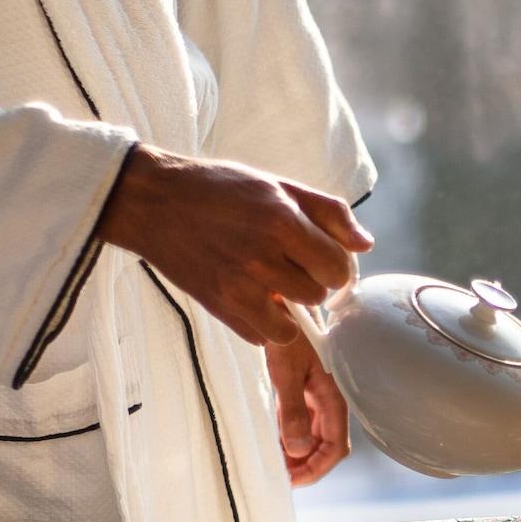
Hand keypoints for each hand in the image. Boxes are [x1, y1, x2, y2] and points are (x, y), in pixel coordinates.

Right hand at [96, 144, 372, 345]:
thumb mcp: (276, 185)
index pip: (338, 268)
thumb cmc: (218, 189)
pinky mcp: (221, 308)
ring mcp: (241, 287)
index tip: (319, 259)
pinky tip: (249, 295)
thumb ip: (328, 213)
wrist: (153, 202)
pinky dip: (263, 322)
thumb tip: (366, 245)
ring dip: (288, 306)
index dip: (334, 266)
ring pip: (295, 322)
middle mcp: (264, 257)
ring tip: (268, 281)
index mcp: (282, 221)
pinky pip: (264, 336)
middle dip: (309, 281)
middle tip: (286, 264)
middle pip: (318, 294)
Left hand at [266, 329, 350, 484]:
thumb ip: (292, 413)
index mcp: (333, 398)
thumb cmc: (286, 332)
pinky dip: (291, 433)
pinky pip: (303, 418)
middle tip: (279, 476)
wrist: (283, 299)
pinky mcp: (305, 385)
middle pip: (326, 444)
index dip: (316, 469)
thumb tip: (296, 452)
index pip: (335, 448)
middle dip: (306, 464)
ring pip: (314, 433)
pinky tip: (274, 438)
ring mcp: (318, 392)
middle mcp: (329, 398)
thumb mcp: (286, 372)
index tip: (291, 481)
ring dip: (298, 451)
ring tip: (275, 461)